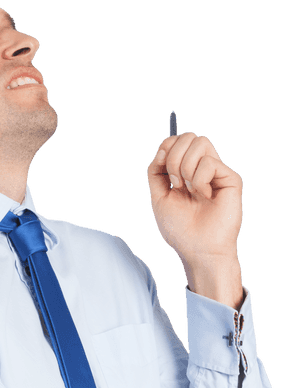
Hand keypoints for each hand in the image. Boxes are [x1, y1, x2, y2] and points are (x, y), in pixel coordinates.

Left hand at [147, 134, 243, 307]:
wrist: (198, 250)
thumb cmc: (180, 229)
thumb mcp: (159, 198)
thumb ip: (156, 171)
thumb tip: (164, 148)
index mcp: (185, 171)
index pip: (176, 141)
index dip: (166, 148)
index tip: (164, 171)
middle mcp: (202, 168)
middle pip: (188, 137)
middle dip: (174, 159)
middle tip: (177, 184)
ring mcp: (216, 172)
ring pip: (200, 142)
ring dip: (186, 168)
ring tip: (190, 191)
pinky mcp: (230, 178)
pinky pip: (209, 162)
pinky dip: (199, 180)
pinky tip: (204, 196)